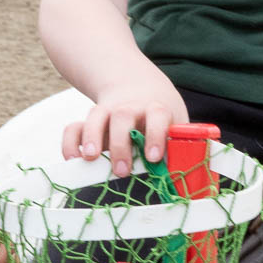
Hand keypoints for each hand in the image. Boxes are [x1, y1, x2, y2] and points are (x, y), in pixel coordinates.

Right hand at [61, 73, 188, 178]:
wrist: (140, 86)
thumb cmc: (162, 117)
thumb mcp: (176, 124)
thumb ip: (180, 147)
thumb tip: (191, 177)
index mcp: (156, 109)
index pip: (157, 116)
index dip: (155, 135)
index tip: (153, 157)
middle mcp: (131, 107)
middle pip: (123, 116)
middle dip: (120, 143)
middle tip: (122, 170)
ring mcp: (108, 112)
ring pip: (97, 116)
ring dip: (91, 137)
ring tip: (89, 158)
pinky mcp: (91, 121)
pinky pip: (75, 127)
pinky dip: (70, 142)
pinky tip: (73, 160)